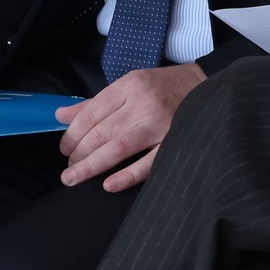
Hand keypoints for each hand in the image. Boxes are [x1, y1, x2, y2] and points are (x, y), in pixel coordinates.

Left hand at [57, 62, 205, 191]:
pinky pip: (148, 163)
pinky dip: (126, 176)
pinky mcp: (175, 141)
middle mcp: (145, 103)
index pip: (91, 113)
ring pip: (117, 148)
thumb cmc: (166, 87)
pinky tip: (109, 185)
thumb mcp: (131, 84)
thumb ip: (96, 102)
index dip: (72, 134)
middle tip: (69, 167)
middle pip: (101, 132)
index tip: (65, 148)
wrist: (209, 85)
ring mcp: (161, 124)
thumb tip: (60, 115)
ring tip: (73, 178)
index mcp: (131, 85)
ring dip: (91, 166)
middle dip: (78, 153)